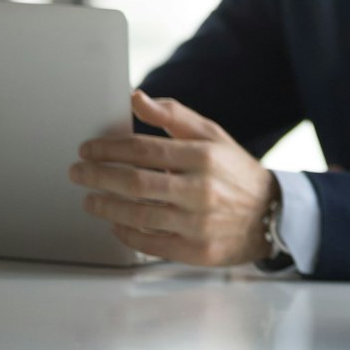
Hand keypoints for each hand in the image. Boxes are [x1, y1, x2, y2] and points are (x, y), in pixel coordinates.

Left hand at [70, 89, 276, 265]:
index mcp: (204, 156)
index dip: (108, 148)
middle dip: (97, 176)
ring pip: (137, 215)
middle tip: (78, 173)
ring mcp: (198, 223)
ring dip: (105, 206)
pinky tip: (115, 223)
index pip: (143, 149)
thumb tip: (136, 98)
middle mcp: (201, 190)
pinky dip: (125, 233)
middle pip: (134, 183)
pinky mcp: (196, 251)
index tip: (88, 149)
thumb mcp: (213, 135)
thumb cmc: (234, 171)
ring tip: (90, 199)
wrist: (271, 213)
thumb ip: (173, 116)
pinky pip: (149, 243)